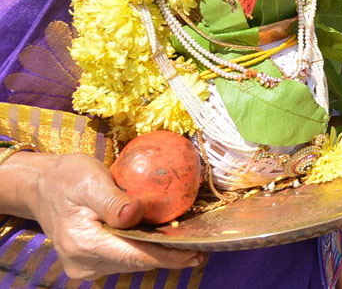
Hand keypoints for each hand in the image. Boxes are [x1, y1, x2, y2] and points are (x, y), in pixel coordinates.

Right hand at [25, 152, 202, 279]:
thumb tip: (134, 215)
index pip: (134, 255)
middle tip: (200, 249)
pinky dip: (143, 249)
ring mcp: (85, 265)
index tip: (194, 254)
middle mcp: (83, 262)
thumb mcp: (90, 180)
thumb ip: (112, 200)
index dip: (167, 256)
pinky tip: (163, 240)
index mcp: (84, 243)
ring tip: (187, 245)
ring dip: (157, 253)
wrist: (40, 186)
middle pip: (135, 262)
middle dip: (168, 256)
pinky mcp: (90, 261)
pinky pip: (123, 257)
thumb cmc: (66, 177)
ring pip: (131, 262)